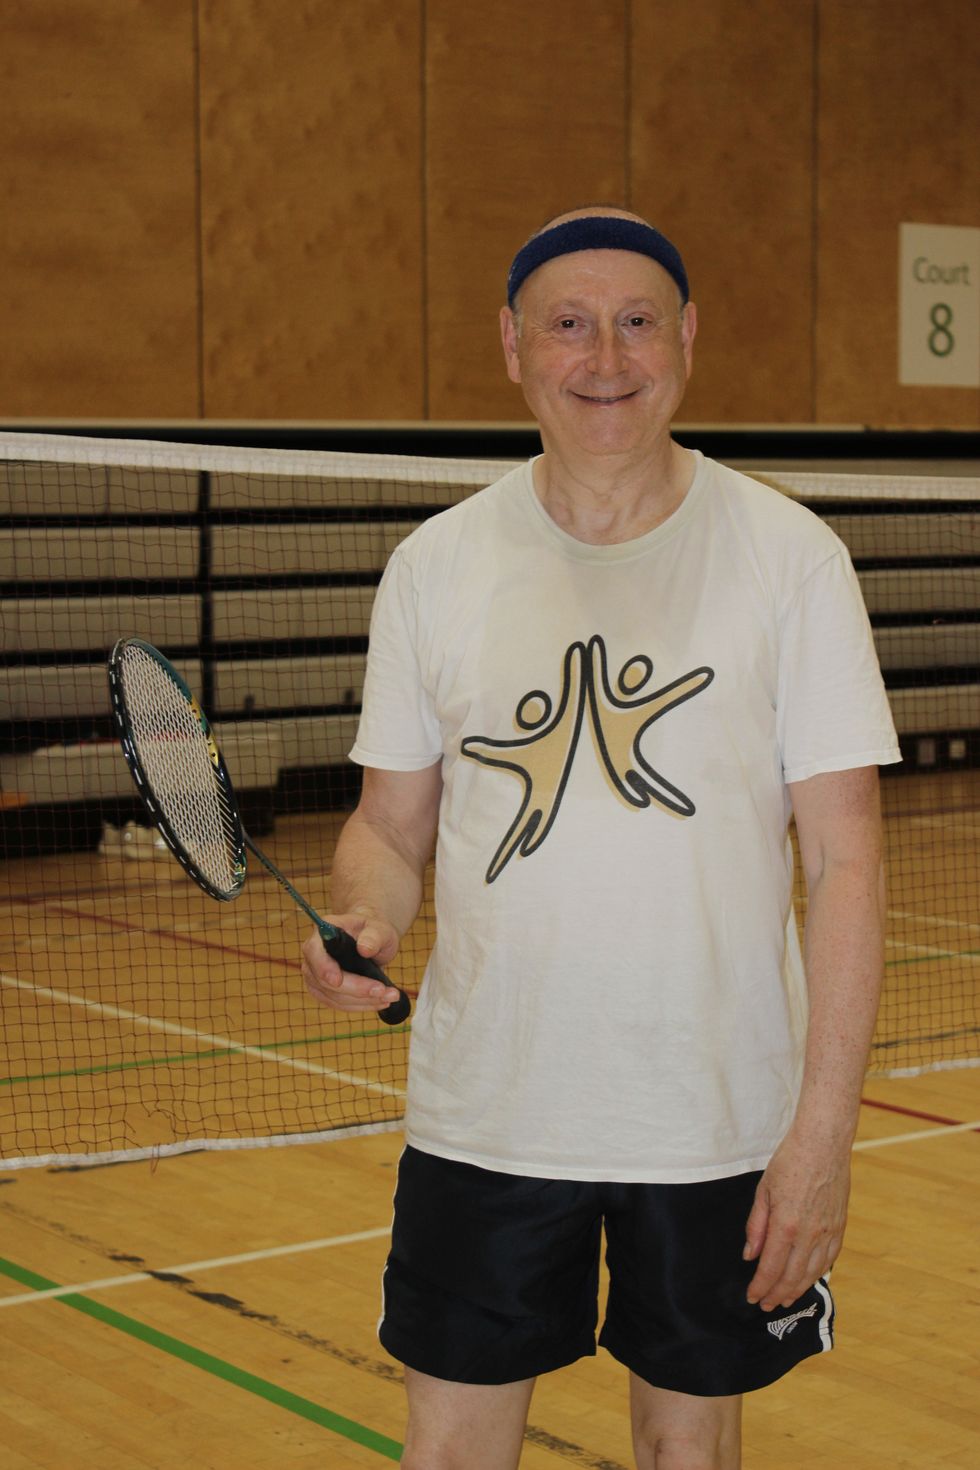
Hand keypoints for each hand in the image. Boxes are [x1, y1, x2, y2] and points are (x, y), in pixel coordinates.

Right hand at [301, 913, 402, 1013]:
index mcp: (322, 933)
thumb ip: (374, 936)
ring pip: (334, 997)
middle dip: (356, 989)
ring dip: (364, 1000)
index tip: (338, 981)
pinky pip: (340, 1004)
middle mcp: (313, 956)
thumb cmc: (373, 931)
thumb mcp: (379, 929)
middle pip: (325, 981)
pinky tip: (380, 1001)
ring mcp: (316, 976)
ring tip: (390, 996)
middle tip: (383, 991)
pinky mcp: (324, 992)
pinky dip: (361, 1005)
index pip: (314, 951)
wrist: (372, 941)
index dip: (324, 967)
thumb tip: (364, 949)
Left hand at [743, 1131, 850, 1310]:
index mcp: (785, 1225)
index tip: (752, 1297)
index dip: (760, 1287)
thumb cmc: (790, 1162)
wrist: (823, 1144)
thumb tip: (749, 1255)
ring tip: (784, 1300)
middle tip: (765, 1305)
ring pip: (811, 1273)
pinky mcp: (839, 1228)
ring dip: (796, 1290)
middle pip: (790, 1276)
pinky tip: (807, 1280)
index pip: (770, 1268)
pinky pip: (828, 1260)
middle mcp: (809, 1234)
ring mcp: (827, 1233)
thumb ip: (756, 1226)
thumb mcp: (763, 1190)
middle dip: (776, 1294)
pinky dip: (816, 1275)